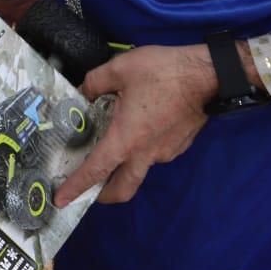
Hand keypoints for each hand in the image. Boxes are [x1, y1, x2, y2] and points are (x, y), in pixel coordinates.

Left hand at [53, 44, 218, 207]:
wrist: (209, 75)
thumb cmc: (163, 72)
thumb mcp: (120, 68)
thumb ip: (95, 82)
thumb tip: (83, 91)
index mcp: (125, 139)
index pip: (95, 171)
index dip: (76, 187)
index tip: (61, 201)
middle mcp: (145, 154)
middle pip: (122, 189)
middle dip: (104, 195)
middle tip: (91, 189)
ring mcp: (165, 152)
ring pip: (140, 169)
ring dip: (125, 167)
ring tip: (115, 145)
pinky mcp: (179, 145)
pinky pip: (155, 154)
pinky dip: (143, 149)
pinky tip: (141, 128)